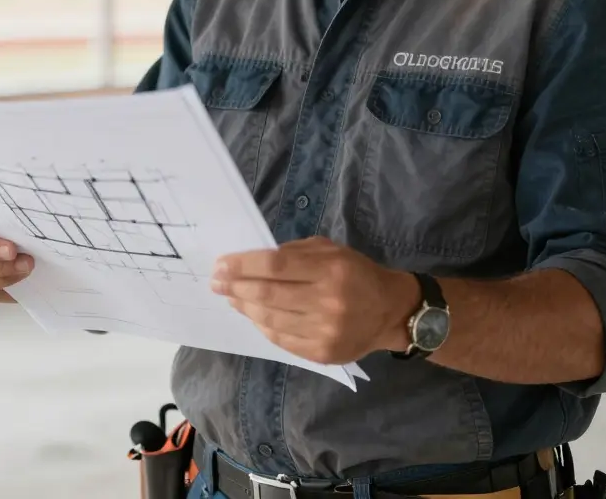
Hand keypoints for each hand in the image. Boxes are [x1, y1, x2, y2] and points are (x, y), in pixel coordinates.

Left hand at [210, 236, 419, 364]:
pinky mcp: (322, 354)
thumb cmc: (356, 272)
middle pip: (268, 294)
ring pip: (270, 319)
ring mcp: (324, 331)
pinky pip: (281, 340)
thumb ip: (294, 252)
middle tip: (215, 282)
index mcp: (330, 269)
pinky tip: (252, 314)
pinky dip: (262, 326)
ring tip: (231, 297)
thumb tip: (252, 260)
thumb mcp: (330, 250)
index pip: (275, 265)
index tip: (220, 264)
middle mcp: (327, 301)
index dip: (243, 265)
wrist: (390, 311)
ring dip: (244, 307)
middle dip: (235, 286)